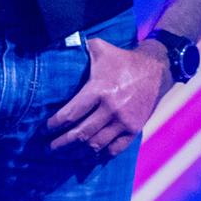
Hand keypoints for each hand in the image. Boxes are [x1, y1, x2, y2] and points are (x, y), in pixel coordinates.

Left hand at [47, 38, 169, 155]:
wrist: (157, 69)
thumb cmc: (123, 60)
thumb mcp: (101, 49)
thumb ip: (80, 46)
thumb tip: (59, 41)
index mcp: (99, 90)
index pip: (70, 115)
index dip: (53, 126)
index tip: (43, 130)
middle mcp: (111, 109)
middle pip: (79, 134)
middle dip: (60, 145)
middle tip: (47, 149)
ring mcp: (124, 121)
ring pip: (95, 145)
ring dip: (76, 154)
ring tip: (63, 155)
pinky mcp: (134, 129)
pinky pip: (114, 150)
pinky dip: (99, 156)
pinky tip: (87, 158)